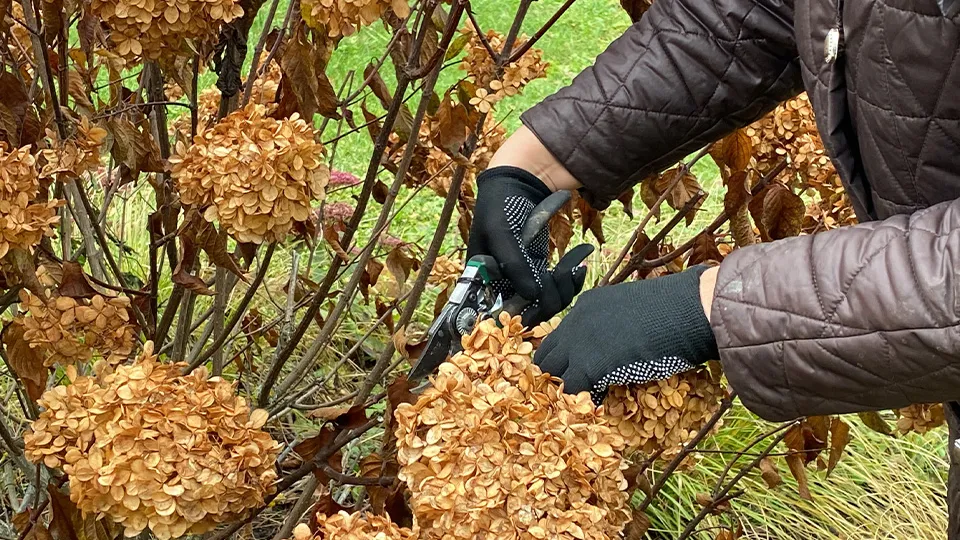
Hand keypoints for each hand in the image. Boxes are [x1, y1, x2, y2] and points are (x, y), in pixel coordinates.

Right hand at [467, 166, 588, 325]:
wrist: (520, 182)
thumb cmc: (501, 204)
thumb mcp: (501, 232)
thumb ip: (514, 264)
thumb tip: (533, 296)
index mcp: (482, 281)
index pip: (499, 315)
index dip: (522, 313)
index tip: (540, 295)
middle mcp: (501, 286)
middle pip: (530, 313)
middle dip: (551, 296)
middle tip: (562, 271)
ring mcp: (522, 280)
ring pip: (548, 304)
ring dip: (565, 287)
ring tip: (577, 264)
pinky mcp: (540, 272)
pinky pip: (558, 289)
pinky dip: (572, 279)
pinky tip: (580, 261)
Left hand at [533, 265, 718, 402]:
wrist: (688, 311)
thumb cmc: (674, 310)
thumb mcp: (632, 311)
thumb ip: (614, 326)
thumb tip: (614, 348)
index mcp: (585, 305)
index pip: (560, 336)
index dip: (566, 358)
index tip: (574, 373)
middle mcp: (575, 321)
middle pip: (546, 354)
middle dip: (555, 374)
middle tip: (573, 392)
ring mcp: (577, 342)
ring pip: (551, 372)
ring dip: (563, 389)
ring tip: (581, 401)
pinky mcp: (588, 364)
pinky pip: (569, 390)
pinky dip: (579, 401)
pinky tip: (595, 406)